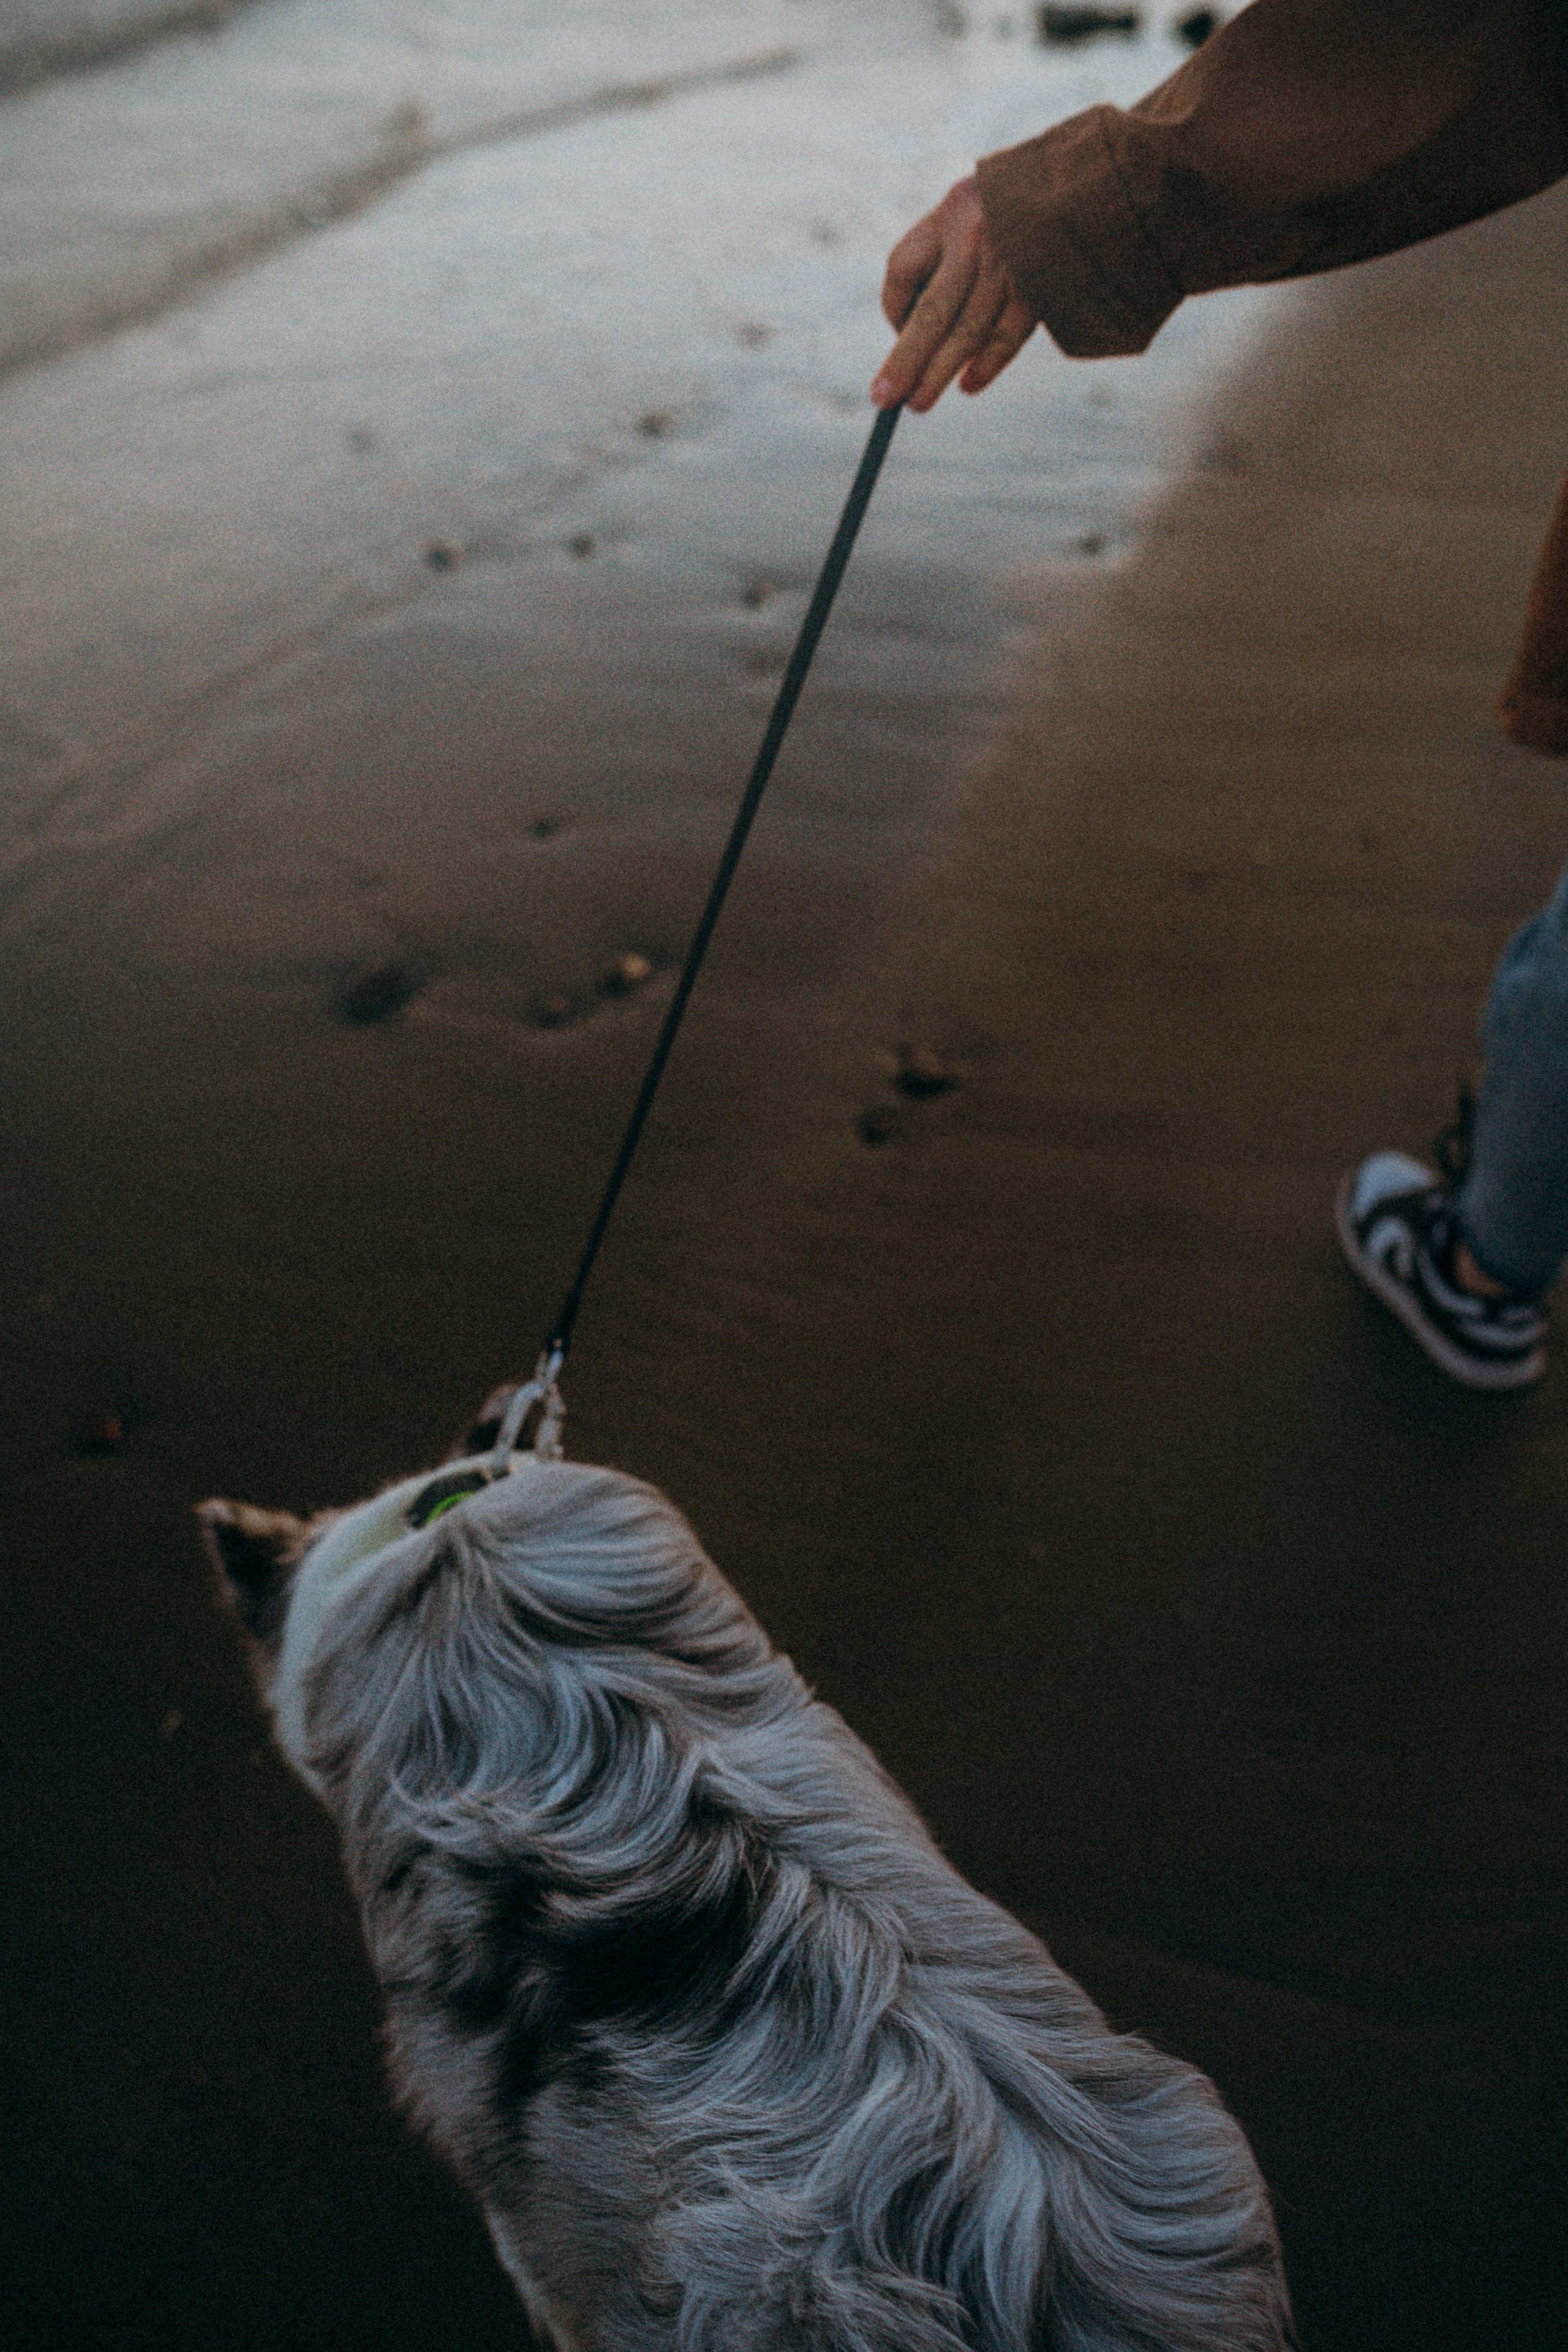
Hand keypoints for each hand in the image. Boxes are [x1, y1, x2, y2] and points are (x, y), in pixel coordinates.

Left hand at [871, 175, 1034, 412]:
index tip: (897, 331)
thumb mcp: (967, 210)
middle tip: (886, 400)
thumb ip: (939, 259)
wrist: (1081, 186)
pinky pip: (1007, 337)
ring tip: (918, 403)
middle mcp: (978, 237)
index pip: (903, 267)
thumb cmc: (1011, 208)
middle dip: (906, 361)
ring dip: (939, 372)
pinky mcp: (1041, 288)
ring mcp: (1012, 265)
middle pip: (932, 312)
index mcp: (952, 209)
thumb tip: (910, 332)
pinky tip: (968, 385)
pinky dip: (986, 365)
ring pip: (968, 331)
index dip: (894, 308)